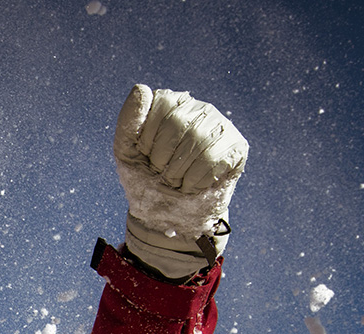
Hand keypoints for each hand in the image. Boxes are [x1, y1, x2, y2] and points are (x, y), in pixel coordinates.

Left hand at [113, 84, 248, 279]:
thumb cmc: (145, 177)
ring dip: (179, 172)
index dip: (148, 138)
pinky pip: (215, 159)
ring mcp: (220, 125)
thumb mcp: (126, 150)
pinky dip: (196, 180)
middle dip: (163, 158)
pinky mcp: (237, 147)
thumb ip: (128, 121)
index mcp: (170, 103)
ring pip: (199, 140)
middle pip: (180, 123)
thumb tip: (141, 89)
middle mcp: (197, 108)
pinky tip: (194, 185)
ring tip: (177, 180)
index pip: (161, 105)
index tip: (146, 155)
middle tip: (162, 172)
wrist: (167, 215)